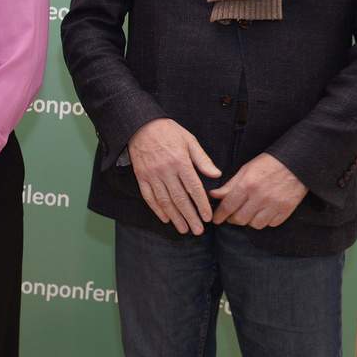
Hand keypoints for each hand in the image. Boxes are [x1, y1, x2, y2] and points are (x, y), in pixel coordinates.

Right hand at [126, 118, 221, 235]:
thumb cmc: (168, 131)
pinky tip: (165, 218)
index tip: (207, 217)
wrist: (140, 125)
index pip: (193, 188)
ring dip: (175, 217)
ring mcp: (152, 175)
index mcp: (180, 161)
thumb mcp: (189, 140)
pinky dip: (157, 209)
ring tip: (183, 229)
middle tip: (198, 231)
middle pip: (180, 198)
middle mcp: (166, 170)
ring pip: (165, 201)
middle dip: (190, 216)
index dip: (201, 204)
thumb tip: (216, 175)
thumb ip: (202, 159)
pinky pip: (149, 196)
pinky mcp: (141, 177)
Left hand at [209, 153, 306, 228]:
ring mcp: (274, 205)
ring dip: (249, 221)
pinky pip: (271, 224)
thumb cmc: (269, 163)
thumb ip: (230, 185)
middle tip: (232, 216)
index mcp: (247, 185)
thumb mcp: (246, 169)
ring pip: (255, 224)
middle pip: (240, 219)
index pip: (228, 206)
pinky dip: (265, 221)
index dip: (219, 215)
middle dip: (233, 219)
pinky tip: (263, 213)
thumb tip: (214, 195)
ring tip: (249, 213)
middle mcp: (260, 197)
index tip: (216, 219)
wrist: (297, 162)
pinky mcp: (286, 210)